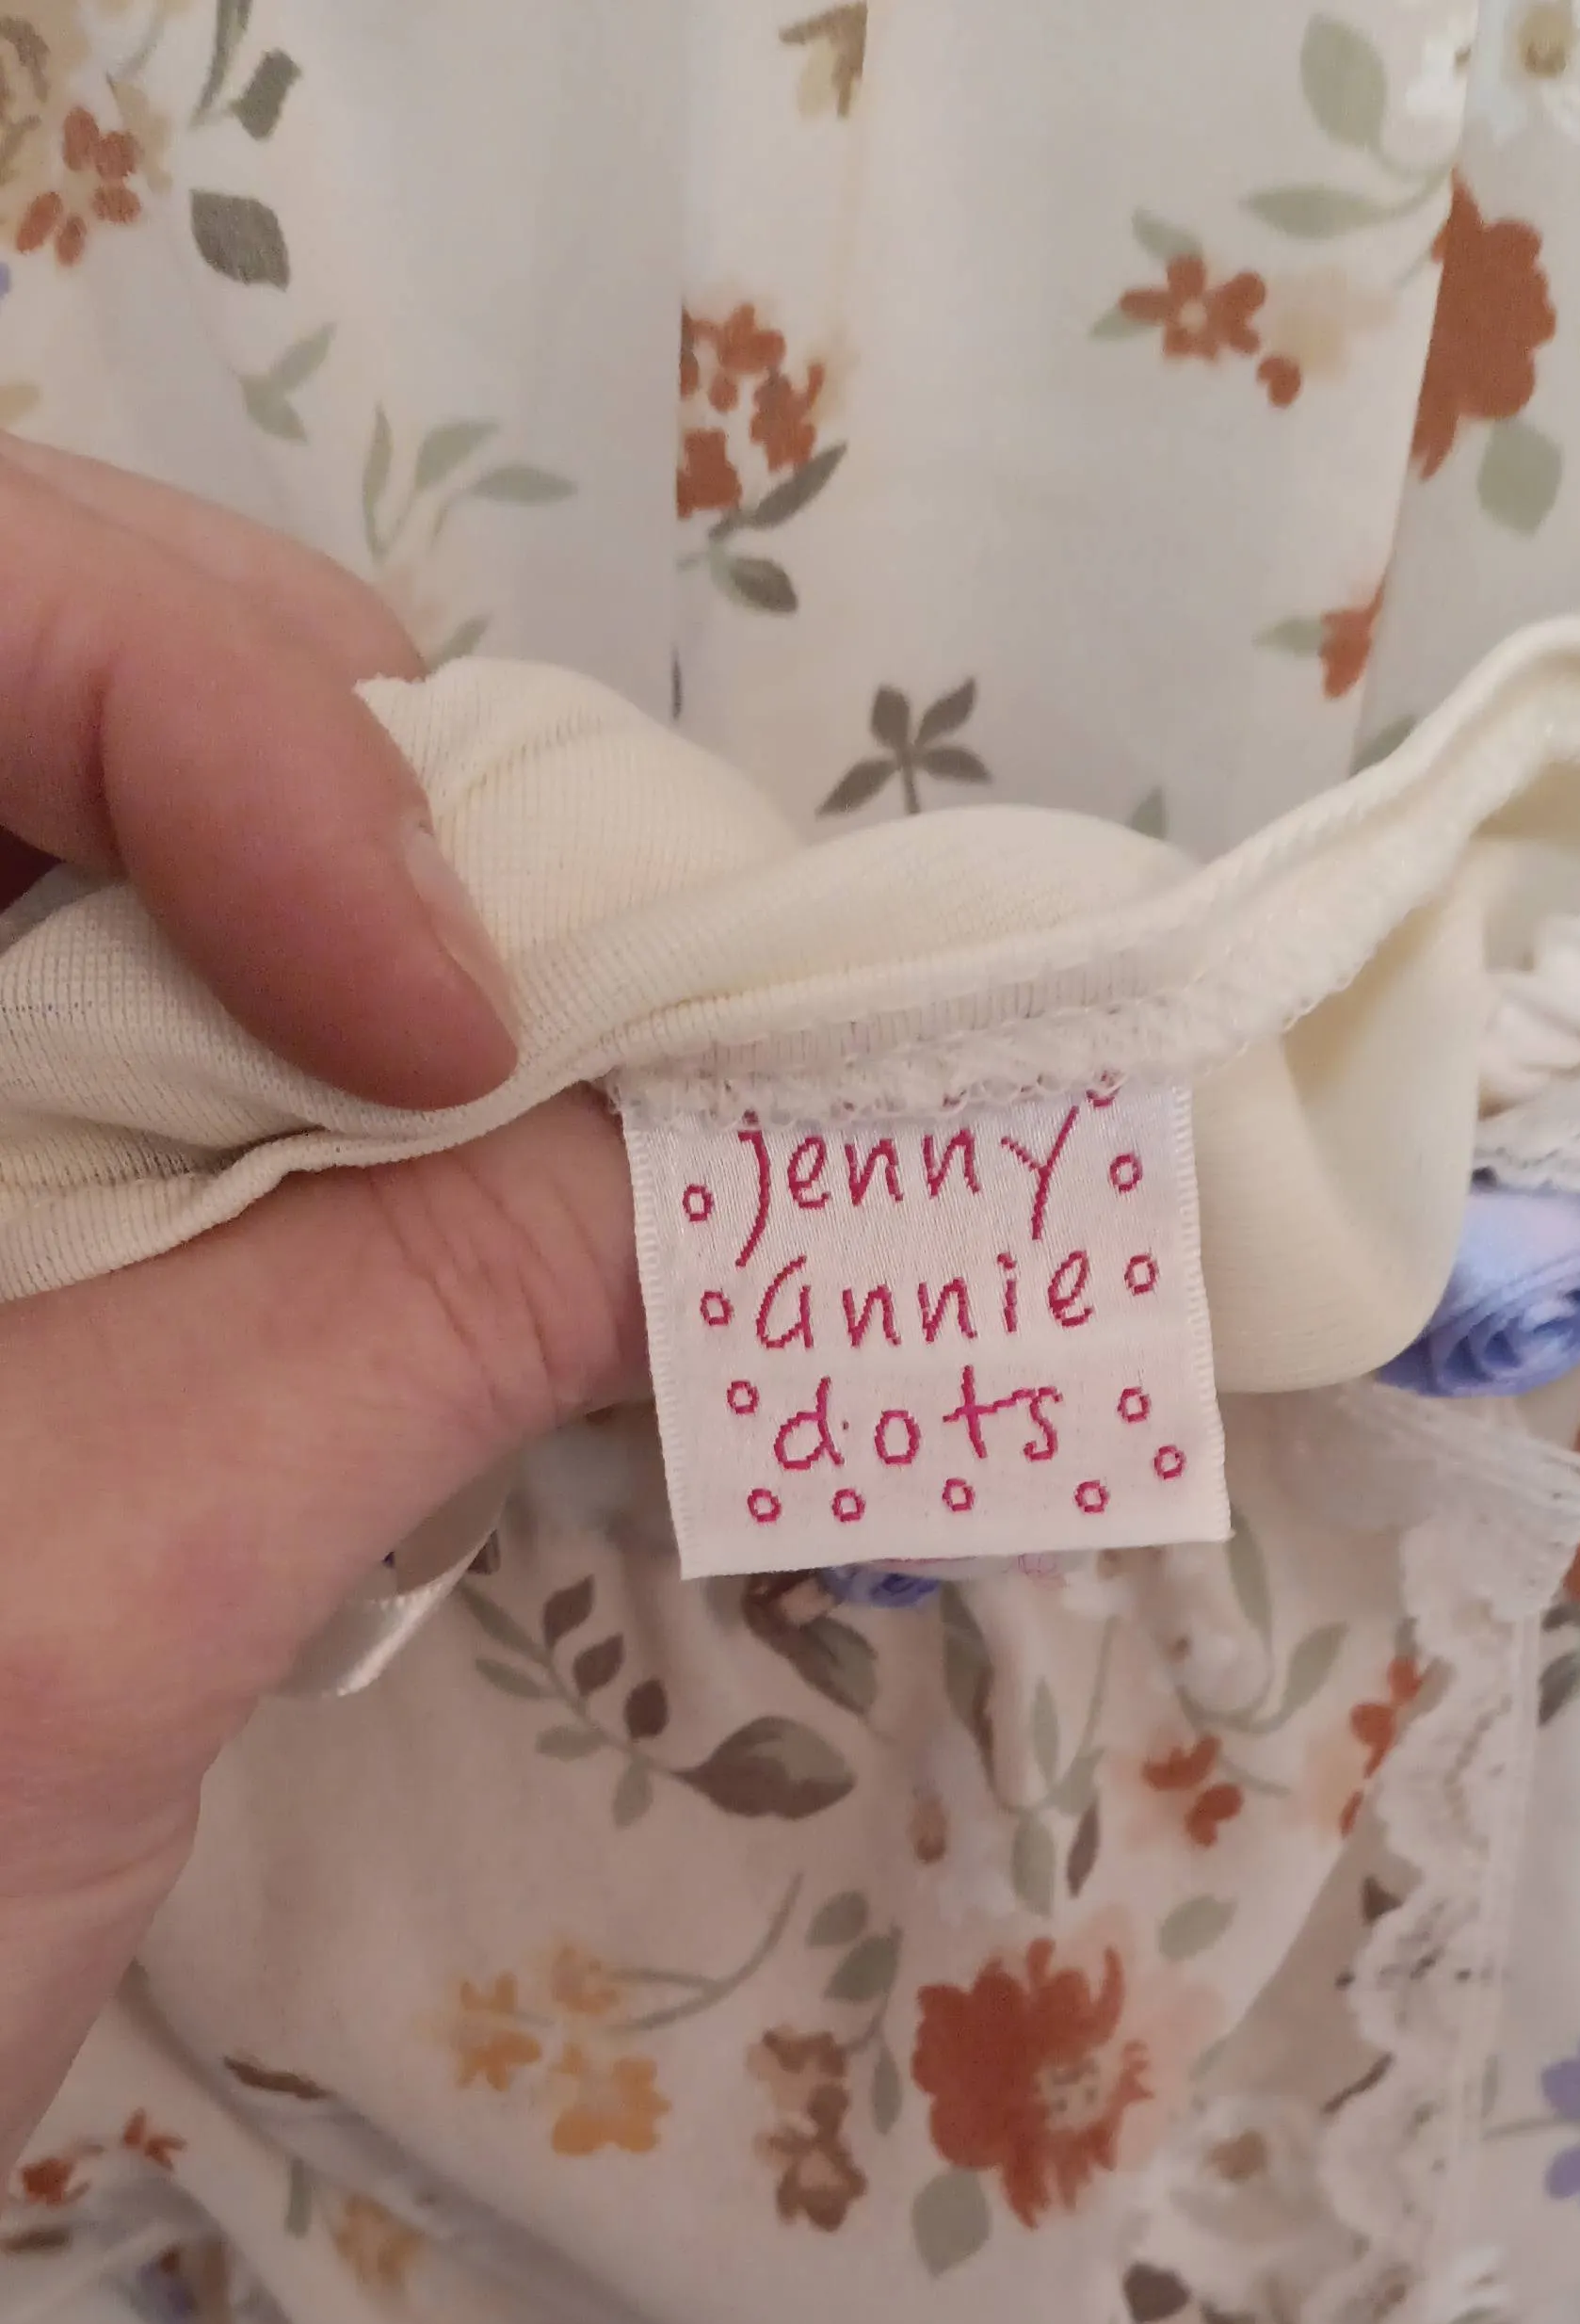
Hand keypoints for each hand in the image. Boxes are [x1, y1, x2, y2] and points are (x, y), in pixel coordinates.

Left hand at [0, 442, 642, 2166]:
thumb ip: (402, 1320)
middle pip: (55, 680)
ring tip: (591, 1107)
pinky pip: (123, 1075)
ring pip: (110, 873)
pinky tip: (462, 1235)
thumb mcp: (77, 1602)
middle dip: (359, 790)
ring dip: (373, 960)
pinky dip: (315, 1124)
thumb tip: (727, 1145)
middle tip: (602, 1009)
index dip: (222, 701)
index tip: (452, 1021)